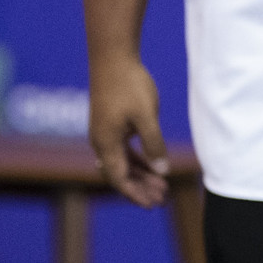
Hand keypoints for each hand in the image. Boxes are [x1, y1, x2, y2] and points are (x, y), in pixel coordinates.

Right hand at [89, 53, 169, 206]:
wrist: (113, 58)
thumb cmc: (130, 86)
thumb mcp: (147, 116)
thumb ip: (153, 144)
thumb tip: (161, 170)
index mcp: (105, 144)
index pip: (119, 179)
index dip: (136, 193)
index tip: (152, 203)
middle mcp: (100, 142)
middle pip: (120, 173)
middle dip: (140, 186)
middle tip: (161, 197)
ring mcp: (104, 133)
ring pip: (122, 161)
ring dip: (140, 172)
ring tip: (161, 183)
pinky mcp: (110, 123)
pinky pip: (123, 148)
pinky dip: (137, 157)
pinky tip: (152, 160)